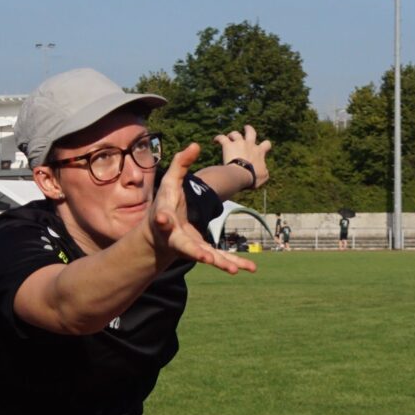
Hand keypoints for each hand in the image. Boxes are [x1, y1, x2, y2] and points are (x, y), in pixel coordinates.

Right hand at [152, 143, 254, 276]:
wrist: (162, 232)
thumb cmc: (166, 204)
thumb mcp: (170, 182)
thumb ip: (181, 164)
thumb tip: (195, 144)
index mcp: (166, 221)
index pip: (163, 220)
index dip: (164, 219)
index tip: (164, 219)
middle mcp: (178, 239)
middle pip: (188, 248)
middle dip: (198, 253)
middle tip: (207, 259)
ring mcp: (193, 249)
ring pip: (209, 257)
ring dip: (222, 263)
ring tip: (236, 269)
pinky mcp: (206, 253)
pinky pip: (222, 259)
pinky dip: (236, 262)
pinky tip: (251, 268)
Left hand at [216, 125, 271, 189]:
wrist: (242, 174)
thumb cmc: (253, 177)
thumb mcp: (264, 176)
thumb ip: (264, 171)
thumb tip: (263, 171)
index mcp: (259, 152)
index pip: (266, 144)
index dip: (265, 144)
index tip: (263, 146)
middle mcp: (250, 145)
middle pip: (251, 132)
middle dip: (248, 129)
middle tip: (246, 128)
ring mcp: (238, 144)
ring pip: (236, 133)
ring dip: (232, 134)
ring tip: (229, 137)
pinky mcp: (228, 145)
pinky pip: (222, 138)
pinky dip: (218, 138)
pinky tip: (215, 140)